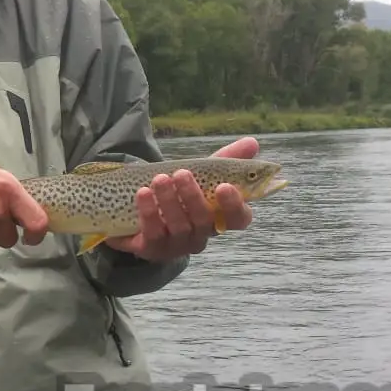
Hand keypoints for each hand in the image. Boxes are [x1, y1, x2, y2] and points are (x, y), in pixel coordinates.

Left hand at [105, 137, 258, 260]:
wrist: (137, 211)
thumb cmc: (180, 192)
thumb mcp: (202, 174)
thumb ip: (226, 159)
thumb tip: (252, 142)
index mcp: (220, 217)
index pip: (238, 218)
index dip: (234, 205)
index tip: (224, 186)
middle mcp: (202, 234)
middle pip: (205, 221)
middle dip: (194, 197)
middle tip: (181, 173)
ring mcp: (178, 244)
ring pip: (179, 227)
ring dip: (170, 201)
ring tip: (159, 179)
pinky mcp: (153, 249)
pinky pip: (154, 234)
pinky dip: (149, 213)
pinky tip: (143, 193)